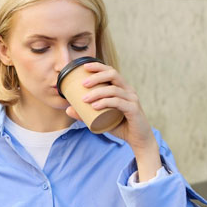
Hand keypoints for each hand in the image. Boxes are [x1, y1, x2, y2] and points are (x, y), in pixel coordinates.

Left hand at [64, 62, 161, 179]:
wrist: (138, 140)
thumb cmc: (120, 126)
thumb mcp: (100, 118)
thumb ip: (85, 114)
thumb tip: (68, 109)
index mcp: (122, 88)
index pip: (111, 71)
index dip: (98, 66)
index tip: (84, 66)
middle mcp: (128, 90)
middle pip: (113, 75)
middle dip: (96, 76)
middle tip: (83, 84)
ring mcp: (132, 99)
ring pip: (113, 89)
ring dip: (97, 92)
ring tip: (84, 99)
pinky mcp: (134, 109)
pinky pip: (118, 102)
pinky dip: (105, 102)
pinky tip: (95, 106)